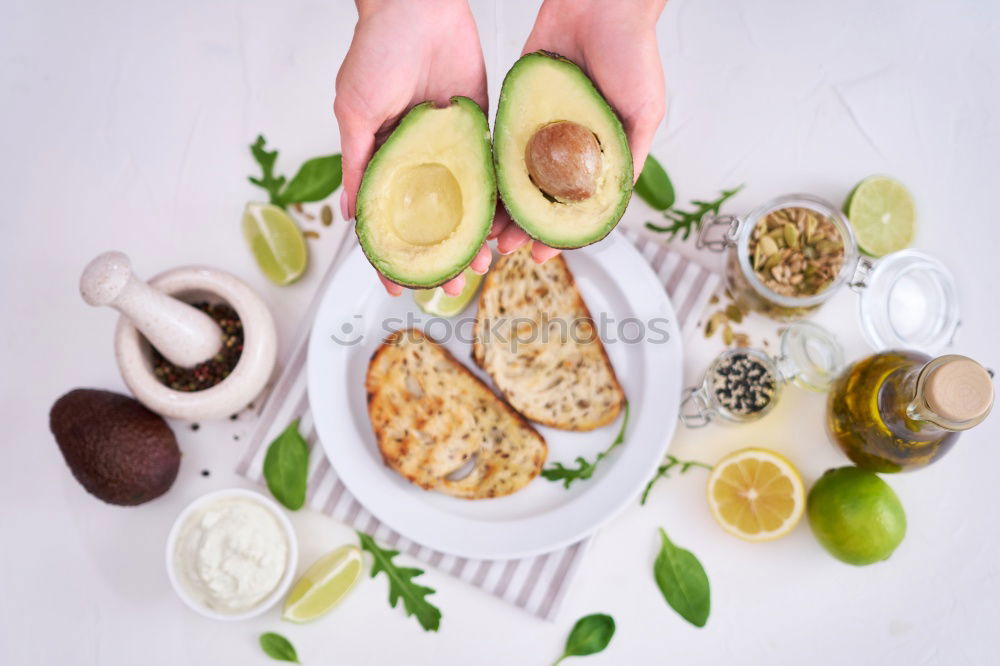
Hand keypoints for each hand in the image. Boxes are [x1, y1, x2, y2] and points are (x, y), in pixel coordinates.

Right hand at [335, 0, 491, 295]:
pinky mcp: (480, 131)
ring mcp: (451, 148)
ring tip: (484, 263)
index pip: (389, 221)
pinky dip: (497, 203)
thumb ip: (358, 162)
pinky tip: (504, 228)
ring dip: (473, 238)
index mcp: (384, 159)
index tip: (400, 288)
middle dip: (443, 257)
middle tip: (455, 285)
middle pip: (433, 222)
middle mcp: (420, 160)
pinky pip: (490, 173)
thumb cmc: (378, 49)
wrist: (420, 5)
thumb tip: (353, 215)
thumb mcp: (355, 111)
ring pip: (465, 206)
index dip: (393, 258)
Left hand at [491, 0, 665, 257]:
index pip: (573, 206)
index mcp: (599, 153)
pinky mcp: (518, 106)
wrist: (602, 4)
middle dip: (523, 227)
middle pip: (540, 198)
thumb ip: (627, 160)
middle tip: (504, 249)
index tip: (541, 255)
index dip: (557, 234)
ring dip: (503, 207)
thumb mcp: (643, 115)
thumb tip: (611, 205)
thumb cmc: (632, 53)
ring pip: (517, 178)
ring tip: (487, 231)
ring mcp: (541, 128)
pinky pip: (501, 143)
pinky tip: (481, 192)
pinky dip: (491, 170)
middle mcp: (568, 145)